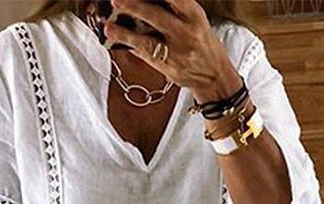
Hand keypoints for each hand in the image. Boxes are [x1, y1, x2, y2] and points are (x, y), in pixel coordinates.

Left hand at [103, 0, 242, 102]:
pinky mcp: (169, 68)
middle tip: (116, 0)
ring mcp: (177, 52)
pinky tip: (118, 42)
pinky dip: (132, 48)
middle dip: (134, 6)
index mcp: (194, 14)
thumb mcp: (194, 20)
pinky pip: (147, 57)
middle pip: (156, 16)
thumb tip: (144, 2)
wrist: (214, 75)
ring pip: (147, 41)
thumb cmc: (202, 43)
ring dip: (125, 34)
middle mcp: (186, 32)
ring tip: (109, 27)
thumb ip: (174, 9)